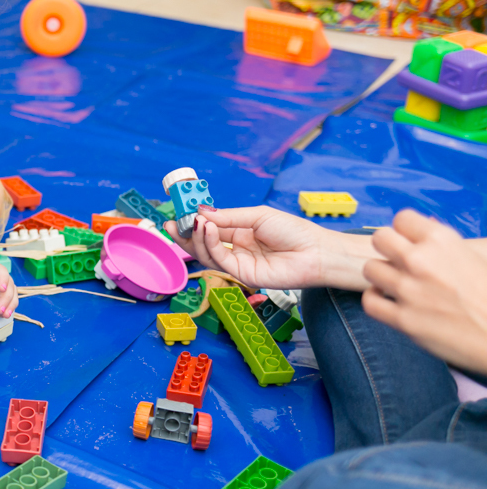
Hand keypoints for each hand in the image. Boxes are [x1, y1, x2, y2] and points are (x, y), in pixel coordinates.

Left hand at [0, 257, 18, 318]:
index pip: (0, 270)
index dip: (3, 278)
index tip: (1, 288)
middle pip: (9, 285)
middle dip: (6, 298)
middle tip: (0, 309)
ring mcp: (2, 286)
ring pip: (12, 294)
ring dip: (10, 305)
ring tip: (4, 315)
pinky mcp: (2, 295)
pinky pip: (9, 301)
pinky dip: (8, 308)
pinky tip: (4, 316)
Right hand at [165, 205, 367, 290]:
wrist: (316, 252)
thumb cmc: (293, 231)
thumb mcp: (257, 215)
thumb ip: (228, 217)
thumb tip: (201, 213)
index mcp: (240, 232)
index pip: (210, 229)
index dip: (194, 223)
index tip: (180, 214)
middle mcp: (236, 248)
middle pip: (203, 244)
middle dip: (185, 235)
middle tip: (172, 224)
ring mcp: (238, 263)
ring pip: (206, 254)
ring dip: (196, 238)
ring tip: (194, 223)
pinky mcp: (242, 275)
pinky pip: (218, 260)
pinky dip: (209, 245)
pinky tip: (207, 230)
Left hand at [363, 209, 486, 375]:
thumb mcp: (480, 256)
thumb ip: (450, 243)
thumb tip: (430, 229)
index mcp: (442, 241)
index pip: (403, 218)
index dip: (406, 231)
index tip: (411, 241)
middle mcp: (421, 261)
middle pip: (379, 239)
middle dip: (388, 247)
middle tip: (399, 260)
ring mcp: (409, 290)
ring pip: (370, 268)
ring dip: (381, 274)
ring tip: (395, 281)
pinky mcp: (403, 320)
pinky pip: (369, 301)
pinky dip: (375, 299)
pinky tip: (388, 300)